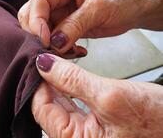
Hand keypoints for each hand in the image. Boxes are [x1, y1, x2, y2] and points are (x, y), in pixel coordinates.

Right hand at [18, 0, 162, 54]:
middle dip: (39, 34)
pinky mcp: (61, 23)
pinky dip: (58, 49)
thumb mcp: (100, 8)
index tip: (45, 41)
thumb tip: (54, 44)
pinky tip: (74, 51)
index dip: (37, 21)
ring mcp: (57, 8)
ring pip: (38, 29)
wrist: (136, 7)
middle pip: (31, 14)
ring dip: (48, 44)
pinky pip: (50, 38)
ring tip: (69, 52)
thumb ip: (75, 25)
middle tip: (52, 51)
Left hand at [32, 53, 162, 137]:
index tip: (39, 60)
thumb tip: (44, 64)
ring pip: (60, 105)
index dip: (38, 83)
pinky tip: (68, 76)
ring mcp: (86, 134)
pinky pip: (74, 107)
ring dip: (57, 84)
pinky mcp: (95, 126)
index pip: (41, 109)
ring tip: (56, 63)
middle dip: (47, 82)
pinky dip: (69, 90)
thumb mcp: (109, 94)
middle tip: (47, 58)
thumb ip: (72, 80)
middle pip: (49, 107)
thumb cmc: (157, 121)